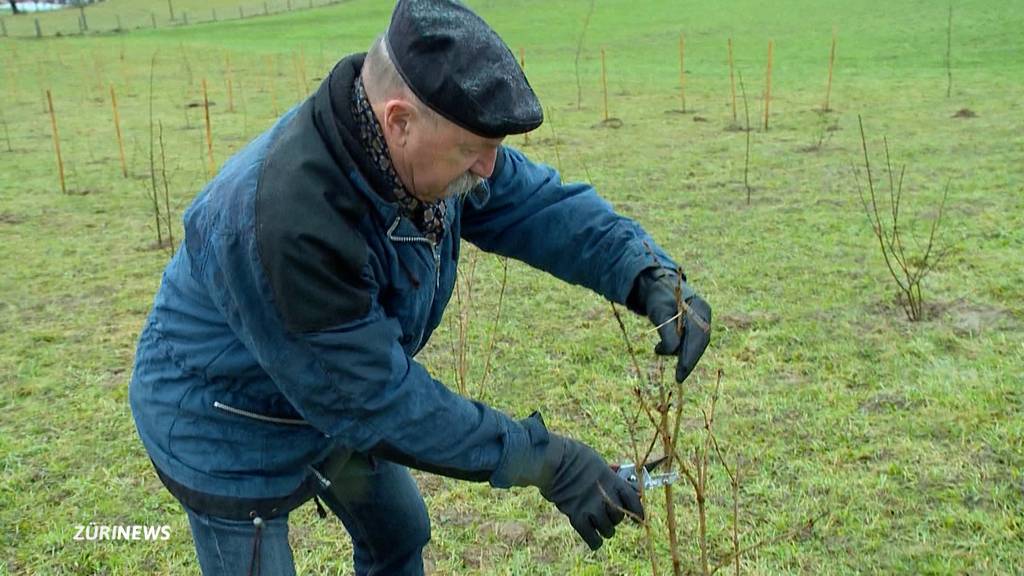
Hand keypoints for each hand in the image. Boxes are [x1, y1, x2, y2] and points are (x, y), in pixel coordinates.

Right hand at [539, 434, 643, 549]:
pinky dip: (594, 541)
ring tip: (596, 523)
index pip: (634, 500)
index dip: (638, 511)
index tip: (639, 518)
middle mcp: (606, 496)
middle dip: (615, 518)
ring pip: (608, 530)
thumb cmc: (573, 456)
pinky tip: (593, 539)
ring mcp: (592, 508)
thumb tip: (626, 487)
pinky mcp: (577, 517)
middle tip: (606, 513)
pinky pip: (592, 538)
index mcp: (613, 480)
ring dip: (604, 528)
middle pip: (619, 517)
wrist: (553, 461)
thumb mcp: (598, 462)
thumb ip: (611, 477)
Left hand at [631, 267, 711, 382]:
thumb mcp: (659, 314)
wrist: (659, 286)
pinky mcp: (697, 325)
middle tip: (678, 378)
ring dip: (681, 353)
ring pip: (696, 344)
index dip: (690, 358)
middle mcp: (705, 315)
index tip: (681, 374)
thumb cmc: (659, 299)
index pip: (698, 338)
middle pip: (700, 344)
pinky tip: (665, 349)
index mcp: (700, 309)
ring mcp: (703, 320)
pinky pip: (693, 342)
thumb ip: (668, 333)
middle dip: (688, 361)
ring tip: (658, 349)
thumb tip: (673, 352)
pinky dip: (681, 349)